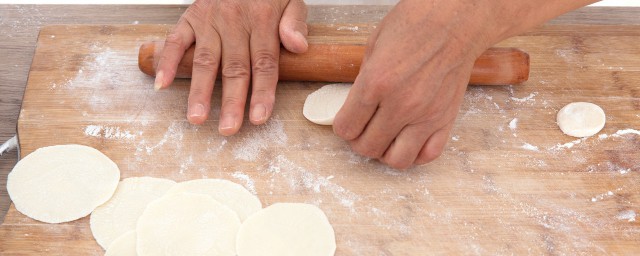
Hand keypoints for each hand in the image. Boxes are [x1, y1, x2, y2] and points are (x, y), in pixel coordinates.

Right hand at [154, 0, 308, 134]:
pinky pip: (176, 41)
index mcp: (262, 19)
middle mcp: (234, 21)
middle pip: (234, 68)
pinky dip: (167, 62)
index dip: (262, 92)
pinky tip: (163, 84)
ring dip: (199, 91)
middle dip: (231, 102)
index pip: (264, 63)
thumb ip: (295, 23)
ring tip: (197, 117)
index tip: (259, 117)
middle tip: (228, 128)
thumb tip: (298, 46)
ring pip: (205, 61)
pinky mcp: (190, 18)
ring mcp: (209, 21)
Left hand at [333, 0, 597, 168]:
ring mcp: (426, 116)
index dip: (343, 126)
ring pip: (396, 160)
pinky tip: (409, 139)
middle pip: (367, 147)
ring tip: (385, 138)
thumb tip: (356, 106)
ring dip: (385, 152)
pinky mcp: (446, 119)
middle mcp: (400, 105)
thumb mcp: (373, 48)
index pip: (346, 128)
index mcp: (376, 84)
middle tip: (363, 130)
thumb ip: (363, 82)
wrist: (455, 22)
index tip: (347, 121)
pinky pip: (428, 155)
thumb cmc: (415, 25)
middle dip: (359, 141)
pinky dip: (415, 154)